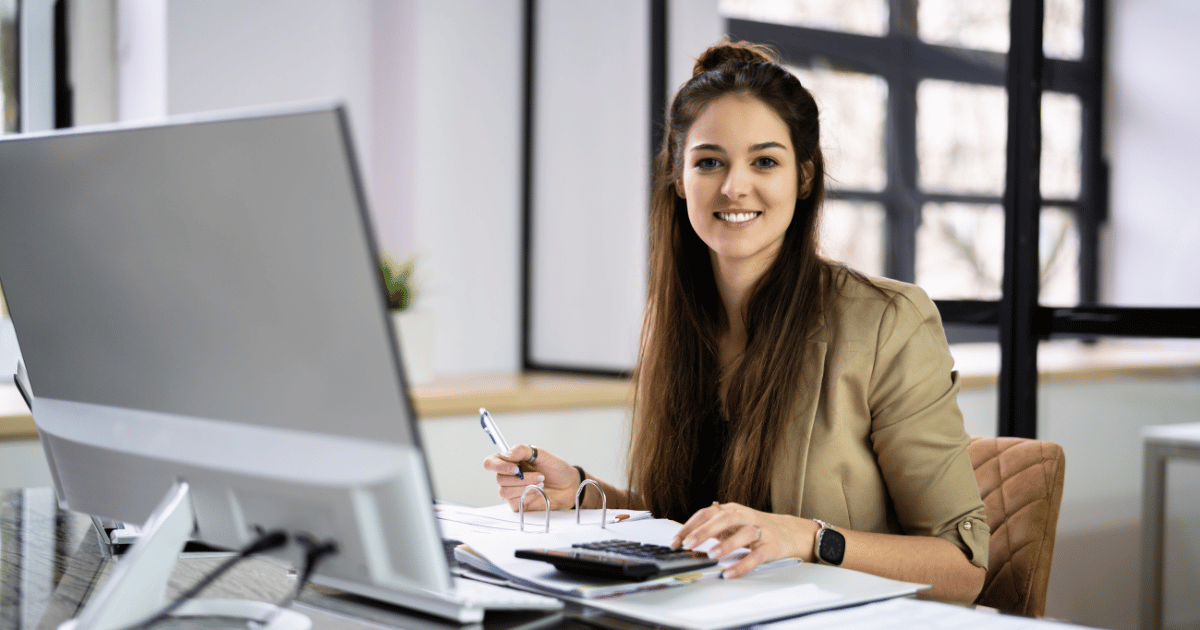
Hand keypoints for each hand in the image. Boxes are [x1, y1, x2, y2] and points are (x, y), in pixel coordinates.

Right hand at [482, 444, 581, 510]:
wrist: (569, 486)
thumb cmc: (556, 469)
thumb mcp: (542, 454)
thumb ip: (523, 450)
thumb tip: (506, 454)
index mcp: (511, 461)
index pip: (491, 462)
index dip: (498, 465)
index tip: (516, 467)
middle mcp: (508, 475)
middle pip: (499, 478)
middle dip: (522, 478)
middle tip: (540, 476)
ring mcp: (512, 490)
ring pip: (504, 491)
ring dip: (525, 487)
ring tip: (541, 483)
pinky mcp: (517, 503)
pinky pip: (513, 502)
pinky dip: (527, 496)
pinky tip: (538, 492)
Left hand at [671, 502, 817, 577]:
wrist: (788, 532)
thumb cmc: (754, 528)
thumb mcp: (731, 525)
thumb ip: (711, 531)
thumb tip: (686, 543)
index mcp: (732, 510)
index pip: (707, 513)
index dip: (690, 526)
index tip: (676, 540)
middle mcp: (745, 517)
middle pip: (724, 519)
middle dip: (704, 531)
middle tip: (689, 544)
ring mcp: (759, 531)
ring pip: (743, 534)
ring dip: (726, 544)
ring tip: (712, 555)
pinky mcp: (770, 547)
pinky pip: (756, 556)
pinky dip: (742, 565)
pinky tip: (730, 573)